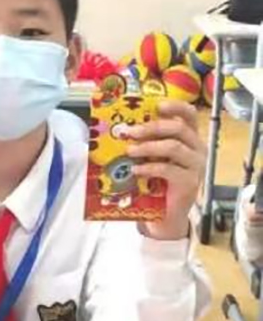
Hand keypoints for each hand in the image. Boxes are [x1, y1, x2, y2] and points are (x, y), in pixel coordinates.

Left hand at [126, 101, 205, 240]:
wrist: (166, 215)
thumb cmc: (158, 183)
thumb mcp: (154, 158)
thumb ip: (148, 143)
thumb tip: (124, 129)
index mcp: (190, 138)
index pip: (189, 114)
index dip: (175, 106)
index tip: (157, 105)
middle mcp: (197, 149)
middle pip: (178, 128)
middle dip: (152, 127)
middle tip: (130, 132)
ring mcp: (196, 166)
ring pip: (173, 147)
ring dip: (148, 147)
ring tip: (130, 151)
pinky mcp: (190, 182)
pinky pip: (169, 169)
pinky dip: (149, 167)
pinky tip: (136, 170)